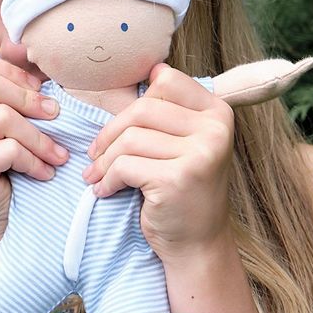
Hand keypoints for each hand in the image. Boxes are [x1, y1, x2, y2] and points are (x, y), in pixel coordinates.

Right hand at [0, 49, 68, 239]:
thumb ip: (10, 93)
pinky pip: (9, 150)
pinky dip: (35, 161)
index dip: (13, 72)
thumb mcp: (4, 124)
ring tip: (58, 154)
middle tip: (57, 116)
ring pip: (4, 119)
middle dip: (30, 99)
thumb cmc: (2, 166)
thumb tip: (30, 52)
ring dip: (40, 138)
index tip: (39, 92)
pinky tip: (44, 172)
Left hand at [82, 63, 233, 263]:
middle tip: (94, 154)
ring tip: (96, 175)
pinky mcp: (177, 179)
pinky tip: (105, 191)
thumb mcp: (187, 144)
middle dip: (110, 133)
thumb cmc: (184, 190)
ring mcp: (200, 154)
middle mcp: (215, 130)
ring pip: (129, 139)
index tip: (123, 126)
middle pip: (142, 109)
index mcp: (218, 113)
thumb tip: (152, 69)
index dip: (137, 101)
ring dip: (103, 160)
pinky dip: (107, 180)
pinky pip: (124, 166)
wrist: (198, 243)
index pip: (166, 81)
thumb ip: (171, 112)